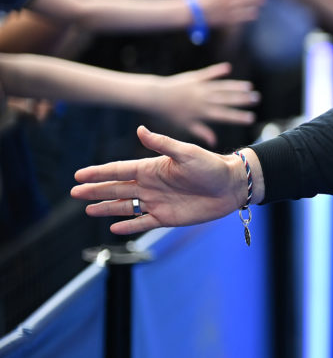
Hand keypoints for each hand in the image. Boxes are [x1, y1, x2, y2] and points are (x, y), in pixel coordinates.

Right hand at [72, 125, 247, 235]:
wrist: (232, 186)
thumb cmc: (212, 165)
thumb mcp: (186, 152)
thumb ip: (162, 144)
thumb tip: (140, 130)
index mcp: (152, 168)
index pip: (119, 170)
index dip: (98, 173)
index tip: (79, 174)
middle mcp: (151, 185)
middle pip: (116, 189)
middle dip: (95, 190)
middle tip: (75, 192)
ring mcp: (157, 202)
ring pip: (125, 206)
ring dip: (107, 208)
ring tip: (88, 210)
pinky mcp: (167, 217)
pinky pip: (143, 223)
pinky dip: (129, 226)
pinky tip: (114, 228)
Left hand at [153, 63, 258, 143]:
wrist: (156, 97)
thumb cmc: (170, 114)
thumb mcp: (185, 125)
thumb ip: (201, 132)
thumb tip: (214, 142)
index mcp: (202, 113)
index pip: (223, 115)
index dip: (238, 117)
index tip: (251, 118)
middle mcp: (203, 100)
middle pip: (226, 99)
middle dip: (242, 99)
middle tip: (257, 99)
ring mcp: (200, 88)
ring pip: (221, 87)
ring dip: (235, 86)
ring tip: (249, 87)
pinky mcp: (195, 78)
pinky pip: (208, 74)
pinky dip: (218, 71)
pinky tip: (228, 68)